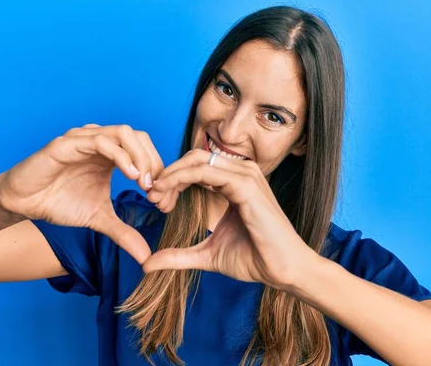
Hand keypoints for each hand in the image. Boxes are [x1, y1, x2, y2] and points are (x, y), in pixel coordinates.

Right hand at [0, 124, 164, 263]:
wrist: (22, 204)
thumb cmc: (59, 202)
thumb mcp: (99, 219)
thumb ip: (124, 232)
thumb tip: (146, 256)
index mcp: (110, 153)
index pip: (145, 149)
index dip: (158, 170)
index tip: (161, 197)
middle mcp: (100, 140)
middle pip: (140, 137)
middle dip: (154, 162)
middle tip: (156, 191)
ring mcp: (84, 138)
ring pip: (124, 133)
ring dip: (140, 158)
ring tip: (145, 183)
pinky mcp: (67, 143)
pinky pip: (101, 141)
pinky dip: (121, 156)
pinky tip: (130, 176)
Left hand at [144, 149, 313, 289]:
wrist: (283, 270)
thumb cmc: (254, 259)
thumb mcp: (207, 255)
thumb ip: (178, 256)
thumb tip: (147, 264)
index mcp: (235, 183)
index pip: (196, 167)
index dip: (172, 180)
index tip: (155, 202)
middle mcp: (241, 172)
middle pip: (193, 158)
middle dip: (168, 175)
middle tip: (151, 197)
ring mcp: (245, 175)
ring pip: (196, 160)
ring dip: (171, 175)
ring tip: (156, 196)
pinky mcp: (245, 184)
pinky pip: (205, 171)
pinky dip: (181, 178)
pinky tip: (167, 193)